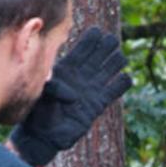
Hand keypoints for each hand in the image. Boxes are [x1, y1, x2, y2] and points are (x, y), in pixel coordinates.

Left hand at [11, 27, 132, 166]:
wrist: (43, 134)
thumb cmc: (38, 112)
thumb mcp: (41, 95)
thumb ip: (54, 89)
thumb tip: (74, 95)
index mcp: (66, 69)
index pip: (82, 50)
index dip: (90, 40)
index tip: (97, 32)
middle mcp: (80, 76)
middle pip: (98, 55)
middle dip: (106, 46)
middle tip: (111, 41)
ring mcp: (91, 89)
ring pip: (108, 69)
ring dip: (115, 62)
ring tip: (120, 57)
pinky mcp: (98, 104)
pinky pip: (113, 91)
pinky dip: (121, 84)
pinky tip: (126, 78)